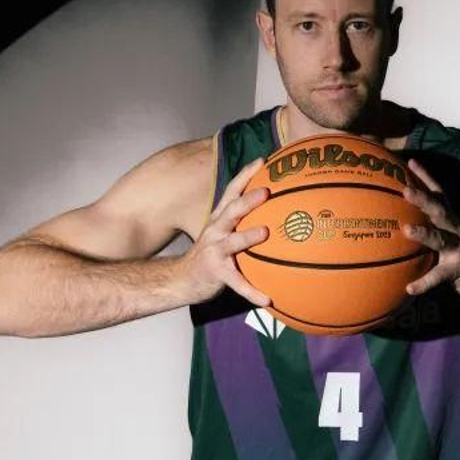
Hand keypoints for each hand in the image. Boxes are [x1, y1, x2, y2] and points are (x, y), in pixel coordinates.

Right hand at [180, 157, 272, 306]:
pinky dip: (252, 291)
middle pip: (231, 210)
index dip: (245, 174)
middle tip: (266, 191)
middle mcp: (216, 230)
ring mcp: (215, 251)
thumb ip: (244, 219)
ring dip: (248, 236)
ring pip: (233, 242)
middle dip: (248, 199)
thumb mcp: (223, 231)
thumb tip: (277, 209)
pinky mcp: (217, 273)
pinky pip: (237, 282)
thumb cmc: (212, 252)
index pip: (232, 191)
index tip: (262, 160)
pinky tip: (268, 298)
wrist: (182, 279)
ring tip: (266, 233)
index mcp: (220, 218)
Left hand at [400, 158, 459, 298]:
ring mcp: (457, 249)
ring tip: (406, 230)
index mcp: (449, 219)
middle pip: (439, 211)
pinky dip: (423, 282)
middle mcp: (455, 229)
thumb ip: (426, 221)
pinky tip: (409, 287)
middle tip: (406, 190)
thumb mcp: (443, 232)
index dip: (425, 176)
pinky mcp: (456, 270)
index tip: (410, 162)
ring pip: (440, 239)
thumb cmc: (456, 251)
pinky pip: (437, 277)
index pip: (437, 193)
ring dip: (424, 234)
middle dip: (423, 199)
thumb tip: (397, 211)